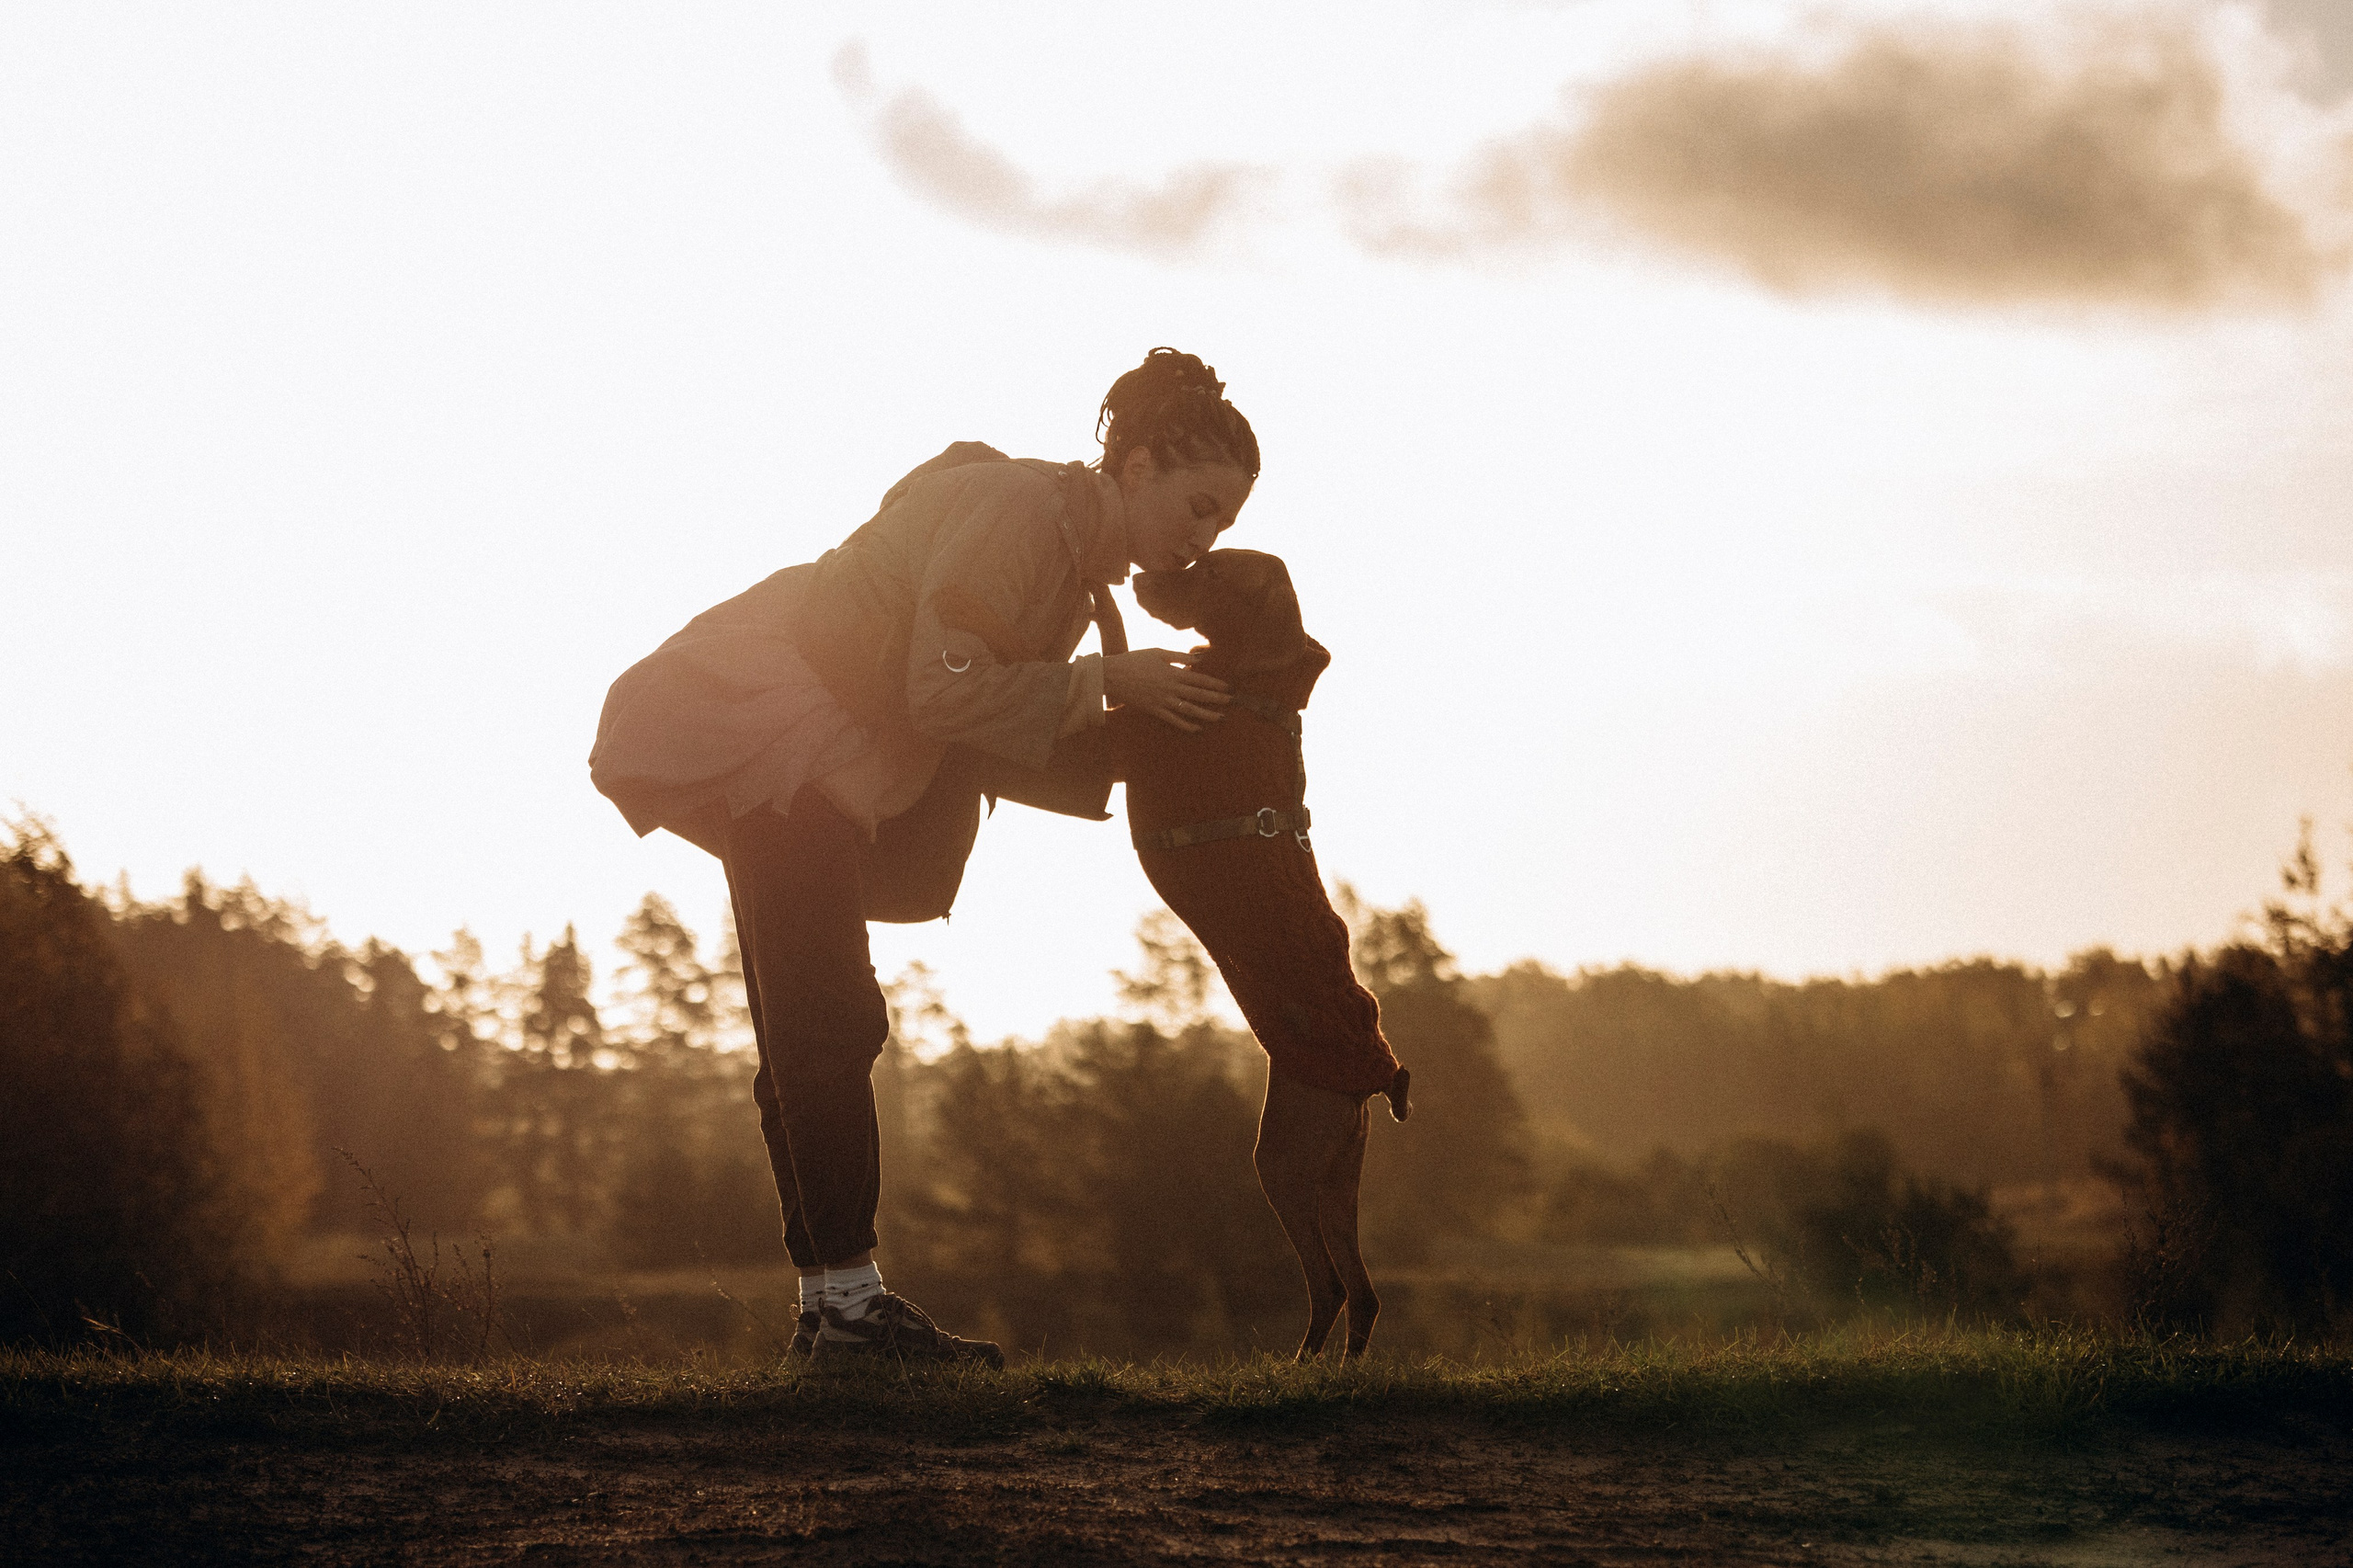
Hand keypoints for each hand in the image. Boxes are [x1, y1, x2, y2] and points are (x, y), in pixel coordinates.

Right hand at [1104, 649, 1229, 731]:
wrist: (1112, 675)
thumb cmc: (1134, 660)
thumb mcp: (1158, 652)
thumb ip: (1179, 656)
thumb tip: (1199, 659)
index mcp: (1172, 672)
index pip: (1200, 680)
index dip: (1215, 684)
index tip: (1228, 687)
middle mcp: (1170, 688)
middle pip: (1198, 695)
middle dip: (1216, 699)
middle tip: (1231, 702)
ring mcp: (1163, 701)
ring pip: (1189, 710)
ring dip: (1206, 714)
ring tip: (1220, 717)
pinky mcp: (1154, 710)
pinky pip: (1173, 720)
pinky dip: (1186, 725)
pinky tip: (1197, 728)